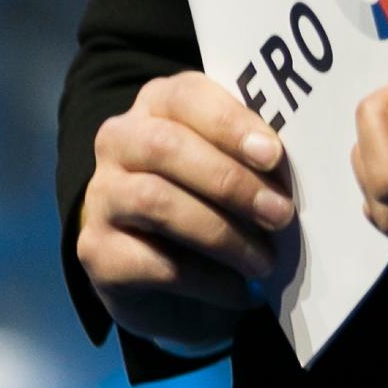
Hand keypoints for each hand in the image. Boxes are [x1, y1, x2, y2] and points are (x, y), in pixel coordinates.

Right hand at [75, 72, 297, 358]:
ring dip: (221, 233)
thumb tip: (291, 166)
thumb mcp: (234, 167)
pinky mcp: (97, 251)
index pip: (185, 96)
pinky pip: (152, 262)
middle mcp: (119, 141)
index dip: (229, 123)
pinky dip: (205, 280)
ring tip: (263, 261)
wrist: (165, 275)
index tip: (272, 155)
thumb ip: (254, 154)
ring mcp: (101, 196)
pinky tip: (237, 290)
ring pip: (155, 201)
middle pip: (165, 147)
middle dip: (229, 182)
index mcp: (157, 104)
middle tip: (279, 214)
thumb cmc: (211, 202)